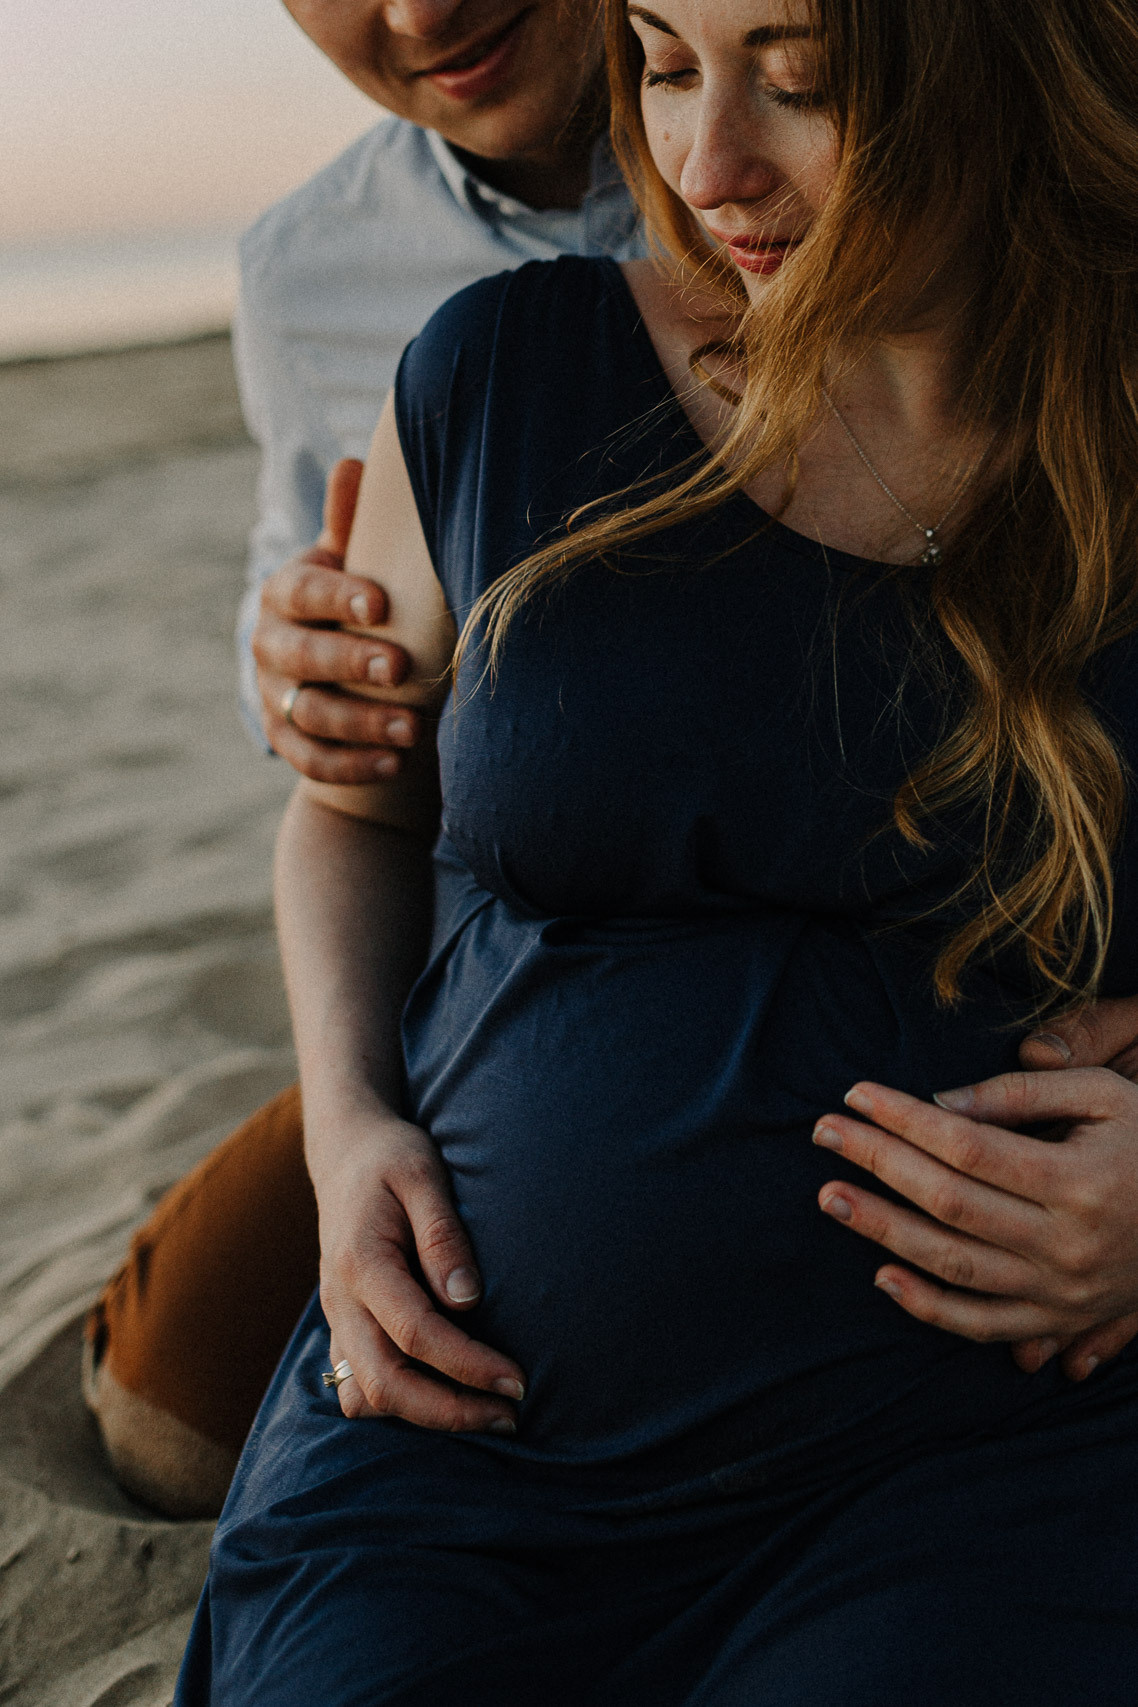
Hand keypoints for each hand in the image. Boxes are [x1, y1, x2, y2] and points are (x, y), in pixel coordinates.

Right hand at [254, 459, 422, 784]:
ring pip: (309, 714)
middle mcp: (270, 645)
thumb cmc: (355, 604)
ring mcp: (275, 697)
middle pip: (302, 656)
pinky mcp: (286, 740)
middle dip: (351, 663)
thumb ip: (353, 524)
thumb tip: (354, 461)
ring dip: (362, 724)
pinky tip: (396, 764)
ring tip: (414, 730)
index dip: (337, 597)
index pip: (302, 591)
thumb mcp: (352, 564)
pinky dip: (353, 765)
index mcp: (286, 592)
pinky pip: (312, 760)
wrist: (336, 672)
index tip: (381, 604)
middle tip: (402, 670)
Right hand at [312, 1096, 523, 1432]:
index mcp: (362, 1263)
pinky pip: (358, 1386)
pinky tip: (447, 1397)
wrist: (345, 1151)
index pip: (416, 1335)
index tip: (517, 1381)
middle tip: (511, 1414)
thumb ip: (443, 1235)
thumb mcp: (423, 1174)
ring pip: (366, 1396)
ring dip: (424, 1416)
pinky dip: (399, 1405)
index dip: (468, 1366)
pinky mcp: (343, 1325)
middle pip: (384, 1384)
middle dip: (450, 1411)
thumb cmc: (392, 1157)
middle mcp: (341, 1300)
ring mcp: (337, 1317)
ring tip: (487, 1413)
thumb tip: (467, 1299)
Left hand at [812, 1068, 1137, 1380]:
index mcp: (1080, 1181)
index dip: (904, 1119)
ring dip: (884, 1231)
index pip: (968, 1147)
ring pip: (954, 1267)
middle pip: (949, 1203)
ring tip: (830, 1198)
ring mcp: (1062, 1292)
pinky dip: (927, 1307)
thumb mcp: (1107, 1096)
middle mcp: (1068, 1244)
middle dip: (877, 1164)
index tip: (855, 1093)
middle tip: (823, 1134)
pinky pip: (982, 1325)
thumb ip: (1025, 1094)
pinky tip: (880, 1276)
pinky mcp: (1059, 1321)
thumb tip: (939, 1104)